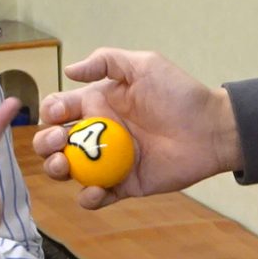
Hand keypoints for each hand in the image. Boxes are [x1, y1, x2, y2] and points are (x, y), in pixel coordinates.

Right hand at [34, 48, 243, 210]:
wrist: (212, 129)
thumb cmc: (181, 94)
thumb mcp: (144, 66)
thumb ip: (106, 61)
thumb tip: (69, 70)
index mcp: (98, 105)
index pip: (59, 109)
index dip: (51, 112)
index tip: (60, 115)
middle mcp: (98, 134)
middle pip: (55, 142)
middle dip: (45, 143)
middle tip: (59, 142)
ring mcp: (109, 162)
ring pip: (67, 171)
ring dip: (55, 170)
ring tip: (64, 166)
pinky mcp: (124, 185)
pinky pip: (96, 197)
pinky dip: (88, 197)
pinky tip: (95, 190)